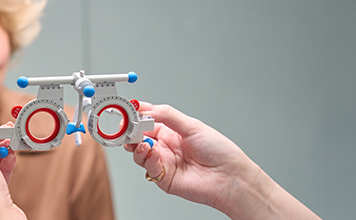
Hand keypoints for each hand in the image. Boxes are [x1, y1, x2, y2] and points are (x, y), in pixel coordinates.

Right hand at [124, 102, 252, 209]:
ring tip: (143, 142)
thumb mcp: (192, 125)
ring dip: (136, 146)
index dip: (136, 115)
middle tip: (128, 127)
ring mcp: (163, 161)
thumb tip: (146, 109)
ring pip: (139, 152)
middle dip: (131, 131)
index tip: (127, 110)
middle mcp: (165, 145)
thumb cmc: (218, 150)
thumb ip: (167, 115)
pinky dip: (147, 159)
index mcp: (172, 130)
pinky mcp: (163, 177)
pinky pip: (148, 167)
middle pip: (139, 136)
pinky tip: (153, 153)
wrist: (228, 177)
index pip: (147, 119)